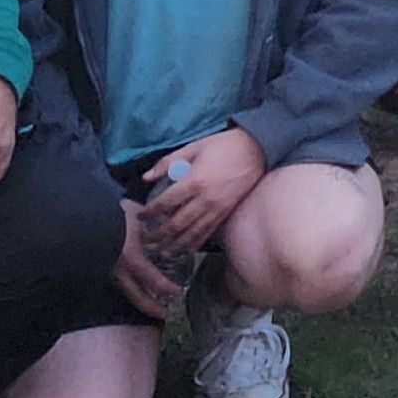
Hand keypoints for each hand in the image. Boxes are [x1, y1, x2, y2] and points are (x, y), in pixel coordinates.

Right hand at [109, 201, 185, 319]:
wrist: (82, 217)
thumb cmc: (112, 212)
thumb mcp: (137, 215)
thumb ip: (154, 222)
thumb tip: (169, 224)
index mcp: (132, 258)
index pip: (154, 281)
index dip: (167, 289)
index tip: (178, 292)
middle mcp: (118, 270)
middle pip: (137, 296)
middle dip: (152, 308)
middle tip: (164, 314)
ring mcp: (106, 271)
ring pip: (125, 292)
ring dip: (140, 300)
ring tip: (151, 304)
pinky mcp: (99, 270)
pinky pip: (117, 284)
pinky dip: (128, 290)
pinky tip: (135, 289)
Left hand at [141, 126, 264, 259]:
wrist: (257, 149)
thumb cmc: (223, 145)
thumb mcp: (194, 147)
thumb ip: (168, 162)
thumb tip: (146, 177)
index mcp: (194, 181)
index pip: (165, 203)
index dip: (150, 212)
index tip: (140, 216)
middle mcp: (205, 199)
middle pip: (176, 224)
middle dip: (158, 235)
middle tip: (145, 241)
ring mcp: (217, 208)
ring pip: (192, 233)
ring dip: (174, 245)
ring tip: (161, 253)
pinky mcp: (227, 212)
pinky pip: (208, 232)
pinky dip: (195, 243)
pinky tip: (185, 250)